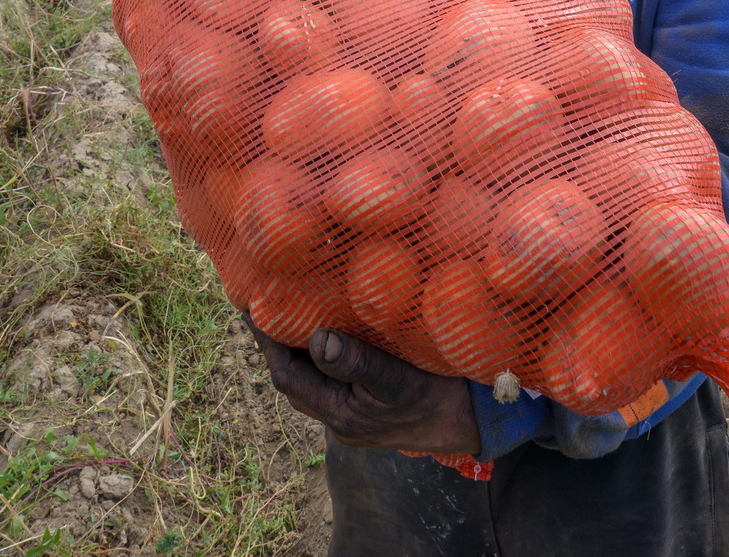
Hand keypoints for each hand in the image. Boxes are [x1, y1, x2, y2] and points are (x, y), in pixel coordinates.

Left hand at [251, 322, 479, 454]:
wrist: (476, 423)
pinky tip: (326, 335)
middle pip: (293, 381)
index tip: (252, 308)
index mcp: (341, 415)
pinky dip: (320, 359)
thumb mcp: (398, 378)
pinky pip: (331, 383)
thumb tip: (315, 339)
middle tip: (266, 304)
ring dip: (297, 352)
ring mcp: (353, 418)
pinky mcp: (367, 410)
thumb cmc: (441, 399)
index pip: (287, 376)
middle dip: (276, 345)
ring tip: (290, 314)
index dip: (266, 342)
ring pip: (311, 383)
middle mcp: (340, 422)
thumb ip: (356, 362)